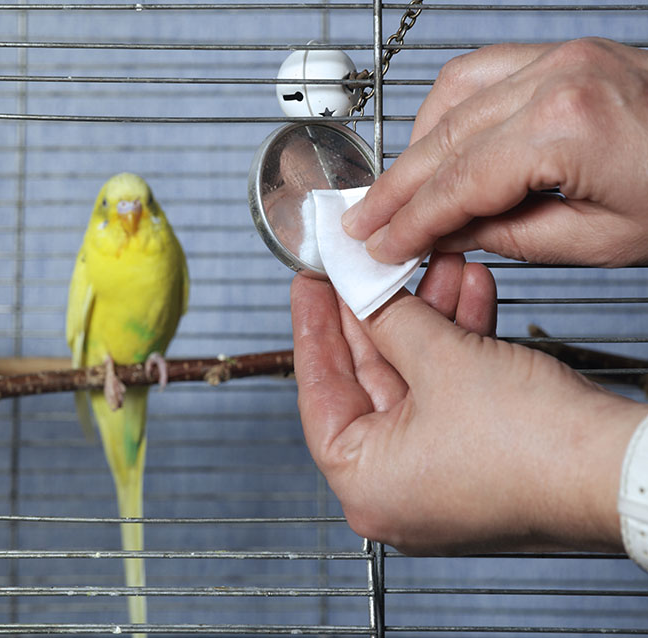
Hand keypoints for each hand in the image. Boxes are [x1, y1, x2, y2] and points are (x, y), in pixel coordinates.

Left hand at [291, 253, 646, 554]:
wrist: (622, 468)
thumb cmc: (534, 443)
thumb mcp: (442, 361)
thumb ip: (389, 319)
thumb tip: (360, 290)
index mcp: (364, 482)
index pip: (319, 391)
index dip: (313, 327)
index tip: (309, 285)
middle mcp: (393, 488)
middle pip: (369, 379)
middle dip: (378, 311)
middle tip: (365, 267)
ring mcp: (435, 474)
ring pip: (415, 378)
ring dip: (428, 317)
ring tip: (434, 263)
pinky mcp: (474, 458)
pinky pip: (449, 390)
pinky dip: (457, 343)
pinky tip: (468, 292)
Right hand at [341, 38, 647, 266]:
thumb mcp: (598, 241)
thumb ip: (506, 237)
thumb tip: (444, 235)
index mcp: (568, 128)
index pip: (458, 183)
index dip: (410, 221)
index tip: (379, 247)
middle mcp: (556, 78)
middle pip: (443, 140)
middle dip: (396, 189)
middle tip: (363, 225)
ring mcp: (560, 57)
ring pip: (450, 100)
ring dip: (414, 150)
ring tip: (394, 194)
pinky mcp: (564, 53)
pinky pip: (479, 73)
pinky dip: (444, 111)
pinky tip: (433, 144)